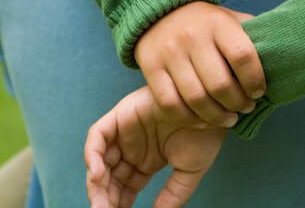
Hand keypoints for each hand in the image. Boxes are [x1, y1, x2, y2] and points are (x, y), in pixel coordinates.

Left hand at [85, 86, 227, 207]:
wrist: (212, 106)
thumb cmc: (206, 133)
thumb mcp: (189, 171)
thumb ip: (173, 194)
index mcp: (147, 159)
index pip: (124, 187)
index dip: (118, 203)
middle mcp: (132, 146)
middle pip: (109, 177)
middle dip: (105, 198)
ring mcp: (125, 131)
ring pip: (99, 160)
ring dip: (96, 184)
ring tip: (100, 204)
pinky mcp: (121, 115)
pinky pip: (97, 136)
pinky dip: (93, 155)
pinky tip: (98, 176)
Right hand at [135, 2, 264, 126]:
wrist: (160, 11)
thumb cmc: (206, 22)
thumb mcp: (231, 19)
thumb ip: (252, 36)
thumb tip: (280, 58)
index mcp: (219, 24)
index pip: (243, 56)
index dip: (255, 80)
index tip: (259, 92)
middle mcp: (193, 37)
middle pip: (220, 84)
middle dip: (237, 104)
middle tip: (245, 108)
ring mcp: (170, 53)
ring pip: (196, 98)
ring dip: (216, 116)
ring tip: (228, 119)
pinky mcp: (151, 68)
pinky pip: (170, 104)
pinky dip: (189, 118)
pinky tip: (202, 120)